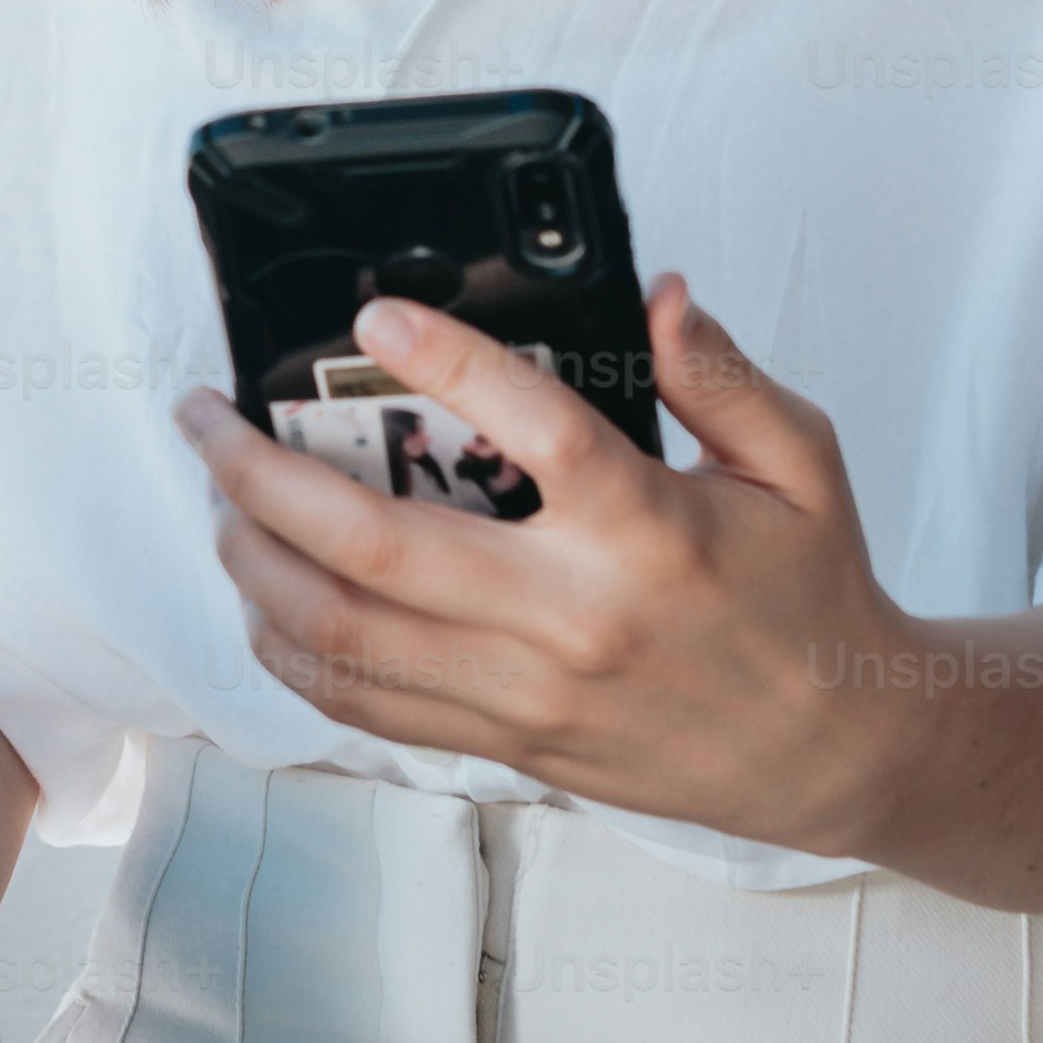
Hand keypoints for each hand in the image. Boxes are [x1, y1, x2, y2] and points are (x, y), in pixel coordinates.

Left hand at [173, 274, 931, 859]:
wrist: (835, 748)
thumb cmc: (812, 596)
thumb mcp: (799, 463)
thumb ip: (719, 373)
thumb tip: (656, 294)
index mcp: (647, 528)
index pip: (531, 429)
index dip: (443, 362)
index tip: (375, 317)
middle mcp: (573, 616)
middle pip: (376, 546)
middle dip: (260, 475)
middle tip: (206, 419)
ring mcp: (528, 691)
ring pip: (344, 635)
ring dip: (252, 564)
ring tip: (217, 503)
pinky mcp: (508, 743)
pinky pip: (366, 705)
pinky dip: (294, 652)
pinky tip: (265, 601)